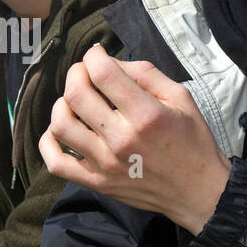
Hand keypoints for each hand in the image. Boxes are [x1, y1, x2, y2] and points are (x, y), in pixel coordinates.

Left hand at [39, 43, 231, 232]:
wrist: (199, 191)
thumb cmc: (192, 141)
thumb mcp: (181, 97)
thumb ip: (145, 74)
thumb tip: (110, 61)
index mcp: (146, 115)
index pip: (102, 73)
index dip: (93, 56)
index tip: (97, 55)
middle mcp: (122, 139)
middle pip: (76, 95)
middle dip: (76, 73)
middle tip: (85, 73)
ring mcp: (105, 164)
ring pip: (60, 125)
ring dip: (61, 104)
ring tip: (75, 101)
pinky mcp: (97, 182)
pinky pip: (56, 163)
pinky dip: (48, 142)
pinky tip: (60, 130)